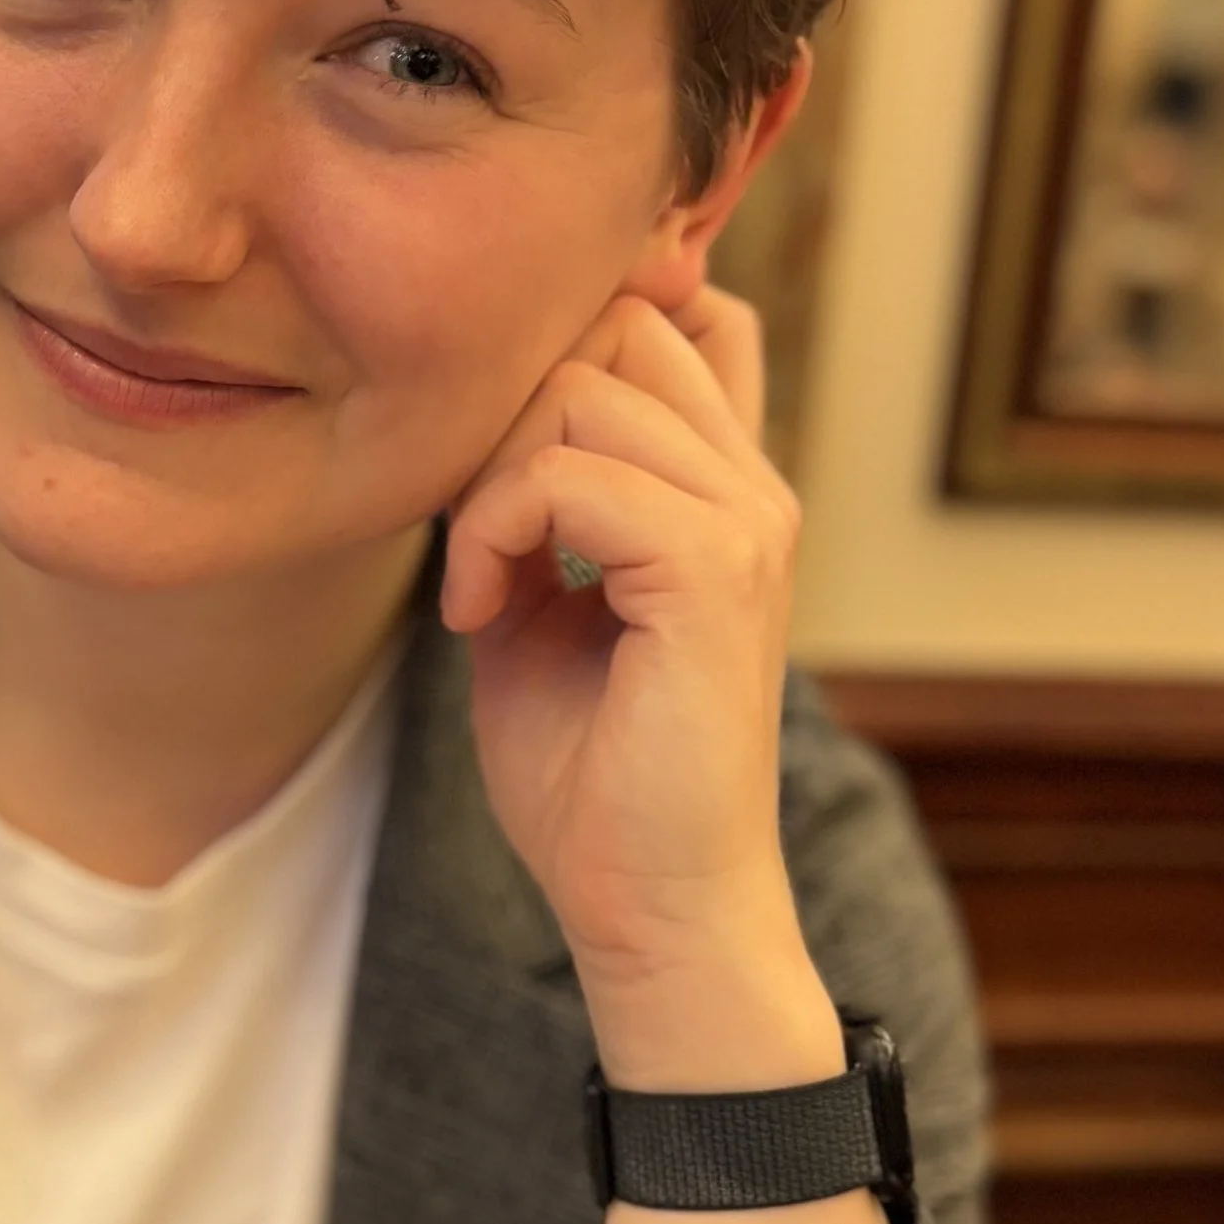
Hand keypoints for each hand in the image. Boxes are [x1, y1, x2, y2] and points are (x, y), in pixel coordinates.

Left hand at [439, 287, 839, 1094]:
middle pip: (616, 326)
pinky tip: (480, 614)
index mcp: (721, 489)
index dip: (555, 355)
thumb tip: (475, 422)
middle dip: (507, 408)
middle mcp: (750, 488)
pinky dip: (496, 530)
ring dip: (490, 479)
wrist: (652, 907)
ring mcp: (745, 522)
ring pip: (583, 385)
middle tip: (473, 531)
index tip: (487, 472)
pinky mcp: (714, 571)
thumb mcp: (540, 609)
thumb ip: (529, 505)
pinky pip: (572, 474)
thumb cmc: (593, 781)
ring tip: (479, 583)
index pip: (665, 316)